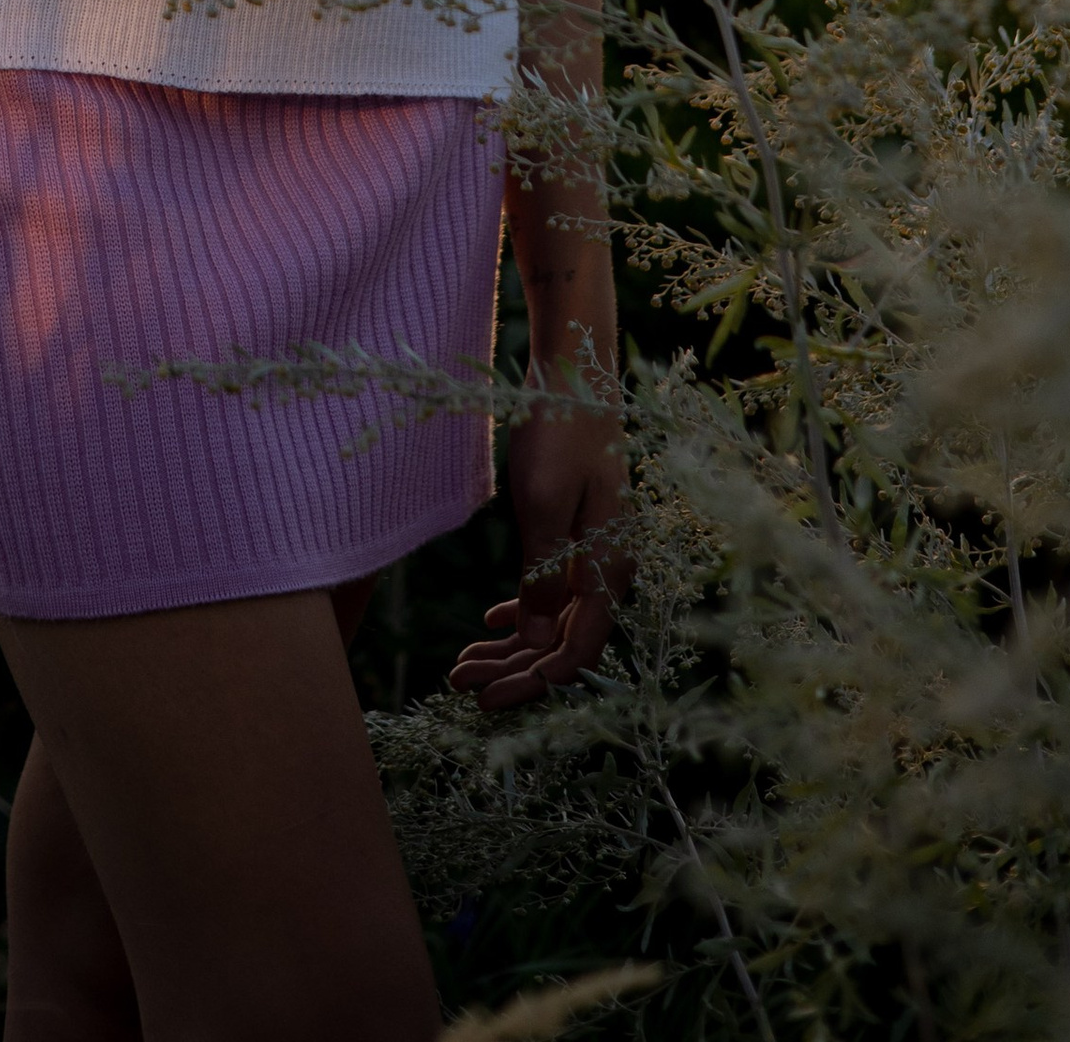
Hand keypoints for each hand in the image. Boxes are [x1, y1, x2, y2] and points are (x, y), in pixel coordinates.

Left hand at [447, 402, 630, 711]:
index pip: (577, 651)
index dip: (534, 684)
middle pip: (562, 642)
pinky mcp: (577, 530)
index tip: (487, 700)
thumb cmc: (561, 430)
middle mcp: (609, 566)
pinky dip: (521, 609)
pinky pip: (552, 587)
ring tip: (462, 664)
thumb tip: (532, 638)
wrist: (577, 369)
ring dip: (511, 645)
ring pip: (554, 618)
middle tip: (459, 686)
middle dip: (513, 671)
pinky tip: (491, 619)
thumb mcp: (544, 503)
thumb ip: (541, 574)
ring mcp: (594, 549)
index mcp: (609, 566)